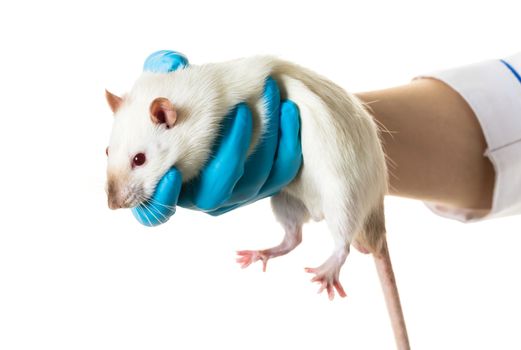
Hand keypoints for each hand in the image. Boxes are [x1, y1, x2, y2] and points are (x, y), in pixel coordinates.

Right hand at [132, 50, 301, 225]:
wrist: (229, 112)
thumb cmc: (185, 103)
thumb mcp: (167, 88)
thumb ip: (160, 75)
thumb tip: (171, 62)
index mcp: (169, 181)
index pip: (155, 213)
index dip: (162, 200)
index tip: (171, 172)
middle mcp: (202, 195)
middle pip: (216, 191)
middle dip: (232, 149)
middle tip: (243, 107)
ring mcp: (236, 194)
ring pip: (252, 181)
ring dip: (265, 139)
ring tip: (270, 96)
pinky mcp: (265, 186)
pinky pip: (281, 173)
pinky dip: (287, 144)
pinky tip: (289, 111)